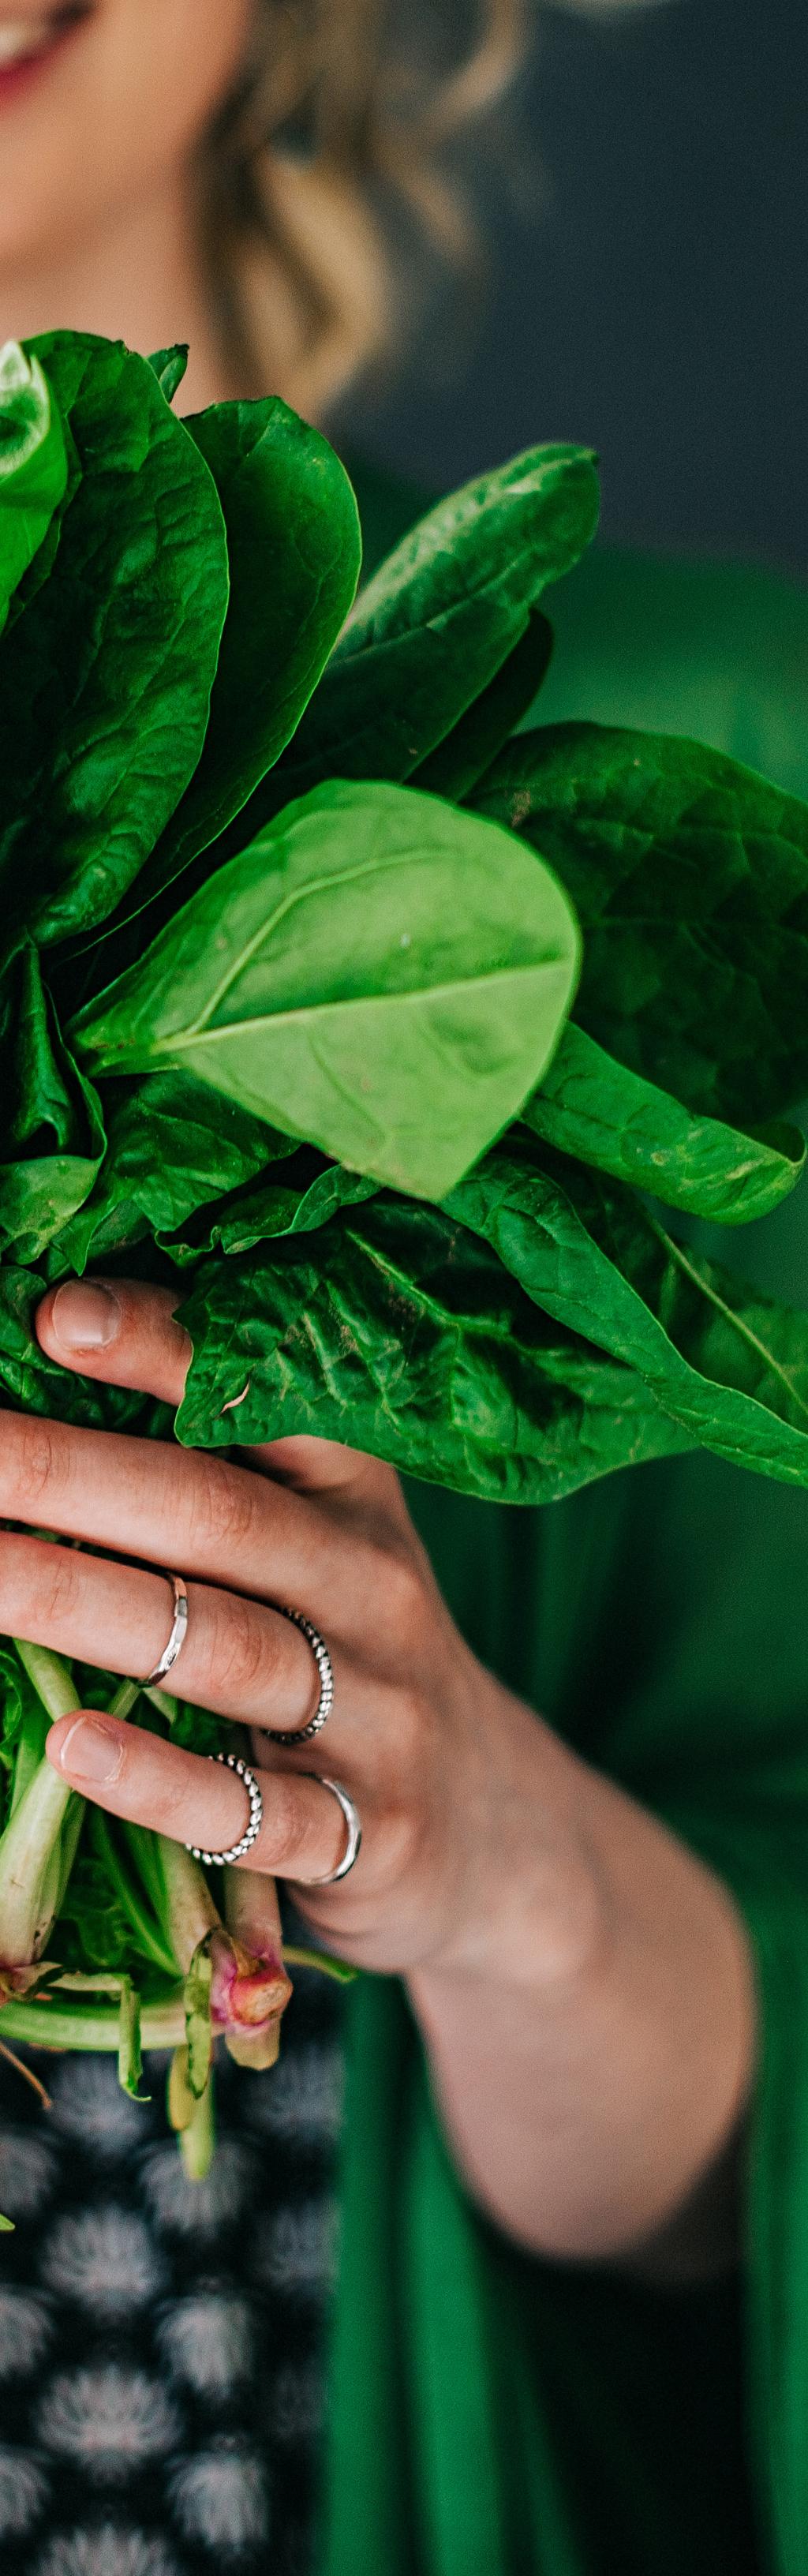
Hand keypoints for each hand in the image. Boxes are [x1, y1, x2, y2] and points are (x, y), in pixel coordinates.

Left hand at [1, 1273, 592, 1982]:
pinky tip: (74, 1745)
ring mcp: (376, 1713)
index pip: (266, 1401)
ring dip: (87, 1607)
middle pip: (218, 1517)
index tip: (57, 1315)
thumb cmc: (353, 1661)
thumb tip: (48, 1373)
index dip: (163, 1351)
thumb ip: (212, 1482)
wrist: (497, 1832)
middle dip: (75, 1477)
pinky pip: (254, 1808)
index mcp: (353, 1497)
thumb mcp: (318, 1552)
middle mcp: (372, 1586)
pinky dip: (161, 1781)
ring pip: (225, 1649)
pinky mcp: (364, 1832)